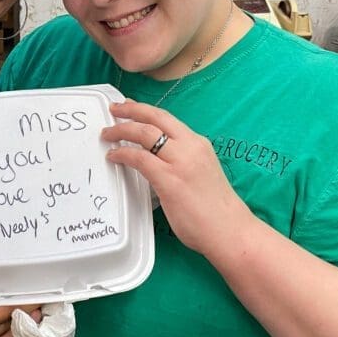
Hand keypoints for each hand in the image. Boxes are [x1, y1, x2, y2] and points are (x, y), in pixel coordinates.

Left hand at [102, 100, 253, 254]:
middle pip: (154, 118)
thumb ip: (181, 161)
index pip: (167, 119)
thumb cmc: (215, 209)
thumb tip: (157, 159)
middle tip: (113, 109)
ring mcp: (180, 162)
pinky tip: (114, 156)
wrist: (230, 230)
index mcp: (198, 144)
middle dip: (130, 110)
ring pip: (144, 133)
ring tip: (107, 134)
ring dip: (121, 130)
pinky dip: (123, 154)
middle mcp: (190, 147)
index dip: (145, 110)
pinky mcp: (169, 179)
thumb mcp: (200, 172)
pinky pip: (139, 158)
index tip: (129, 105)